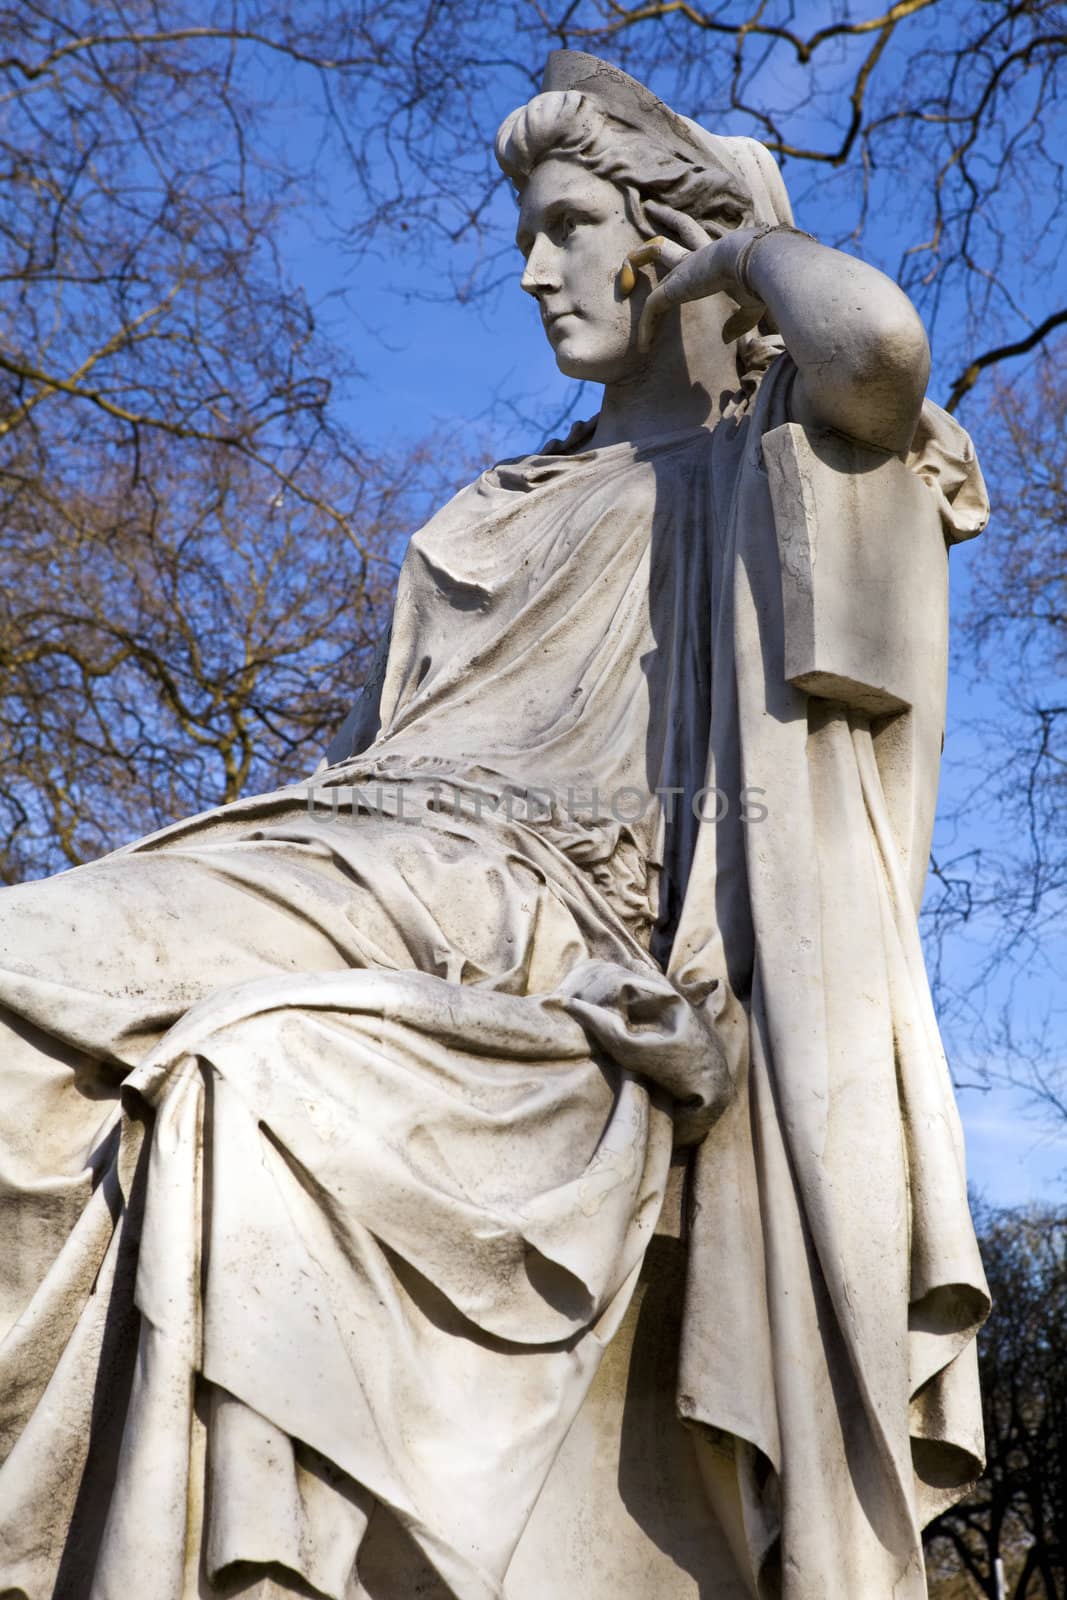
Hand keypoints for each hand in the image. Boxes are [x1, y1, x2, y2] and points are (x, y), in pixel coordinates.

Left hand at [622, 202, 767, 352]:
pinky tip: (643, 345)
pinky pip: (651, 307)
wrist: (758, 265)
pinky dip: (646, 326)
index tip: (684, 222)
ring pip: (653, 254)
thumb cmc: (760, 282)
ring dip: (636, 260)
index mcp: (717, 256)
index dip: (691, 231)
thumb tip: (726, 336)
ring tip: (624, 271)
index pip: (701, 237)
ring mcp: (683, 268)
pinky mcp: (672, 288)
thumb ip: (738, 322)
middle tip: (651, 208)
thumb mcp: (750, 306)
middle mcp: (698, 255)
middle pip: (676, 229)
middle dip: (664, 217)